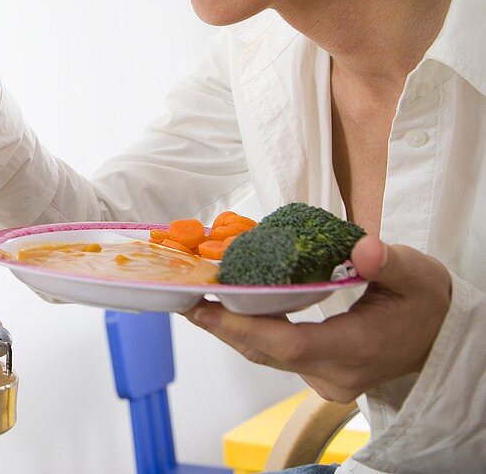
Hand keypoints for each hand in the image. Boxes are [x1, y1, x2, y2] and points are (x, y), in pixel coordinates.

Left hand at [184, 235, 451, 401]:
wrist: (443, 338)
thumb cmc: (427, 304)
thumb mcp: (417, 275)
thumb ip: (388, 262)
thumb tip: (362, 247)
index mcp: (357, 350)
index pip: (290, 344)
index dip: (243, 326)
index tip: (206, 306)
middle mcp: (336, 374)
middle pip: (267, 352)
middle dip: (222, 324)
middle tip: (184, 296)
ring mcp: (327, 380)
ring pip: (267, 355)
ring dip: (230, 328)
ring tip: (194, 298)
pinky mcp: (320, 374)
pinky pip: (275, 353)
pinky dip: (249, 330)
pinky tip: (226, 308)